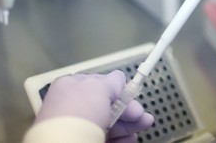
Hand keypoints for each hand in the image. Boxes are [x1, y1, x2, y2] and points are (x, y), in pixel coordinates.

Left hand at [36, 70, 153, 140]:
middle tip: (140, 114)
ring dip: (130, 123)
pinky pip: (107, 137)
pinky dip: (122, 138)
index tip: (131, 94)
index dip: (117, 88)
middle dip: (129, 108)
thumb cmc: (77, 113)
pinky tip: (130, 138)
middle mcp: (73, 107)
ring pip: (110, 123)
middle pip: (107, 105)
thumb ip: (112, 81)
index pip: (98, 83)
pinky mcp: (85, 140)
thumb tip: (119, 79)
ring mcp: (78, 127)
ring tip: (145, 124)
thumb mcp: (98, 87)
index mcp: (70, 87)